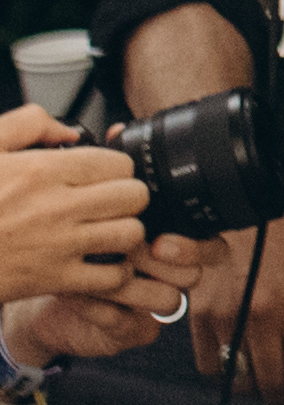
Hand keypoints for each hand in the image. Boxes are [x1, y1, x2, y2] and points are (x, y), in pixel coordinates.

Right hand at [0, 106, 147, 304]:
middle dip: (128, 195)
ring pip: (130, 234)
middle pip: (133, 195)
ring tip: (108, 229)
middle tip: (112, 201)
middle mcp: (55, 207)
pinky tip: (98, 261)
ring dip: (125, 231)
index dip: (116, 167)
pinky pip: (111, 276)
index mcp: (41, 171)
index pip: (116, 163)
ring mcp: (57, 246)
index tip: (105, 175)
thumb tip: (68, 131)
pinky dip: (113, 271)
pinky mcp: (51, 280)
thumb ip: (28, 125)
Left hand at [1, 232, 210, 362]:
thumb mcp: (102, 226)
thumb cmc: (77, 256)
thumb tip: (130, 195)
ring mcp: (154, 309)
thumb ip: (123, 214)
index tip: (160, 242)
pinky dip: (96, 305)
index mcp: (174, 249)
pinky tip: (74, 291)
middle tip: (124, 254)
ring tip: (92, 270)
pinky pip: (124, 320)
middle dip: (157, 264)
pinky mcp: (132, 333)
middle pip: (192, 274)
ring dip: (125, 284)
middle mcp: (170, 279)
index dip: (194, 247)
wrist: (47, 300)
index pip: (213, 249)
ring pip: (167, 299)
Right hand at [191, 210, 283, 404]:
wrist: (240, 216)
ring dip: (254, 391)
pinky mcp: (199, 317)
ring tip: (266, 383)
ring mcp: (227, 319)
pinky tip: (237, 363)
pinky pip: (208, 366)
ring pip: (238, 381)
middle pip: (272, 384)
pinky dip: (222, 374)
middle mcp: (262, 317)